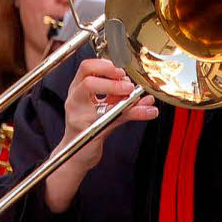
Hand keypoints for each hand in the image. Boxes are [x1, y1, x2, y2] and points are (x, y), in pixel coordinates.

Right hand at [44, 59, 156, 212]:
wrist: (76, 156)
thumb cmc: (89, 128)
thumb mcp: (106, 110)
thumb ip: (124, 101)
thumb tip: (147, 97)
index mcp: (77, 89)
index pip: (86, 67)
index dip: (105, 65)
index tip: (121, 71)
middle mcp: (75, 99)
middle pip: (87, 79)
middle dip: (111, 78)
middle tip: (127, 83)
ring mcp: (78, 116)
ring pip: (94, 99)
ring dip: (116, 91)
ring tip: (134, 95)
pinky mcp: (88, 131)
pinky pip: (111, 119)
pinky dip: (132, 113)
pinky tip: (147, 112)